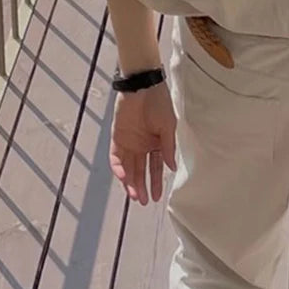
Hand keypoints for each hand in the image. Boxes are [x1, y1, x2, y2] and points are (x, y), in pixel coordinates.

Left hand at [110, 81, 177, 205]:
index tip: (158, 197)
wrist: (142, 87)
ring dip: (130, 182)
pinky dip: (119, 168)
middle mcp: (143, 146)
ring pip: (129, 168)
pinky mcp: (117, 138)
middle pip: (141, 171)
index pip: (156, 167)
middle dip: (142, 186)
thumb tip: (172, 168)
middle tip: (144, 201)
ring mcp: (129, 143)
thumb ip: (168, 148)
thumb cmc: (159, 103)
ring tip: (134, 196)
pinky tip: (124, 177)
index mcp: (157, 143)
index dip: (157, 182)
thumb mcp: (168, 126)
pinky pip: (117, 157)